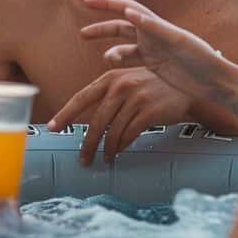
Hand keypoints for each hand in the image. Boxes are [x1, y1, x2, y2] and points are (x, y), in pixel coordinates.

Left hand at [47, 67, 192, 164]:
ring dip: (106, 149)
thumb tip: (88, 121)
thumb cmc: (152, 86)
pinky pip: (129, 135)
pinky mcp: (149, 112)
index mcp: (111, 78)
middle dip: (87, 143)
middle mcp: (121, 87)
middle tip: (82, 159)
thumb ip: (108, 96)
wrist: (185, 86)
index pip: (81, 98)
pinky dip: (121, 147)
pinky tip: (118, 153)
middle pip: (96, 121)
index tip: (52, 128)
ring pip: (112, 131)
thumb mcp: (128, 82)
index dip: (65, 114)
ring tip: (104, 158)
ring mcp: (136, 99)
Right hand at [80, 0, 237, 109]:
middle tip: (83, 34)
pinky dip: (120, 61)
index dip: (107, 4)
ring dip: (111, 50)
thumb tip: (130, 12)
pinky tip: (114, 67)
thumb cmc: (201, 58)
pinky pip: (131, 59)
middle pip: (120, 26)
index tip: (88, 1)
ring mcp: (152, 49)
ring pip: (123, 45)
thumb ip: (154, 27)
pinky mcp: (154, 65)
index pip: (126, 8)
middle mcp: (152, 34)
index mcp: (156, 24)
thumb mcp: (178, 41)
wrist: (214, 80)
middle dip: (101, 28)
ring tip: (109, 60)